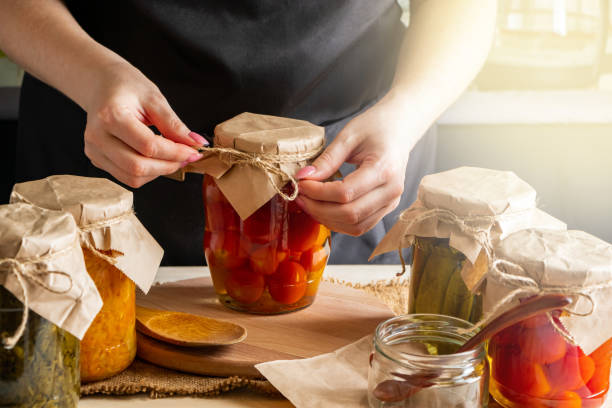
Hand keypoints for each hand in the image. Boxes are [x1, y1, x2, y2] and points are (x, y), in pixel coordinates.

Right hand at [83, 61, 205, 187]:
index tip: (193, 150)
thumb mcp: (154, 98)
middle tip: (186, 156)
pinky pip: (126, 177)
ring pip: (132, 178)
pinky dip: (147, 173)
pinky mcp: (97, 159)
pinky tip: (156, 158)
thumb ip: (174, 124)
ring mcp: (94, 150)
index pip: (148, 146)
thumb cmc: (127, 87)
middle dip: (169, 165)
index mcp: (111, 116)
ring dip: (159, 172)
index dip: (175, 153)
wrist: (100, 85)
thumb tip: (196, 143)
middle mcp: (98, 136)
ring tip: (172, 157)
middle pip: (138, 167)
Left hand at [295, 93, 417, 235]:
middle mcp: (392, 191)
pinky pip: (361, 226)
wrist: (399, 130)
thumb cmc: (376, 127)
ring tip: (309, 203)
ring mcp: (392, 202)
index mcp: (384, 169)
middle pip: (350, 214)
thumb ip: (327, 159)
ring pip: (355, 226)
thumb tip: (304, 177)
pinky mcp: (387, 208)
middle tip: (300, 195)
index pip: (346, 193)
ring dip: (327, 219)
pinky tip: (323, 209)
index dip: (318, 192)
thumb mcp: (348, 136)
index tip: (301, 182)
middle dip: (319, 208)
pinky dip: (339, 222)